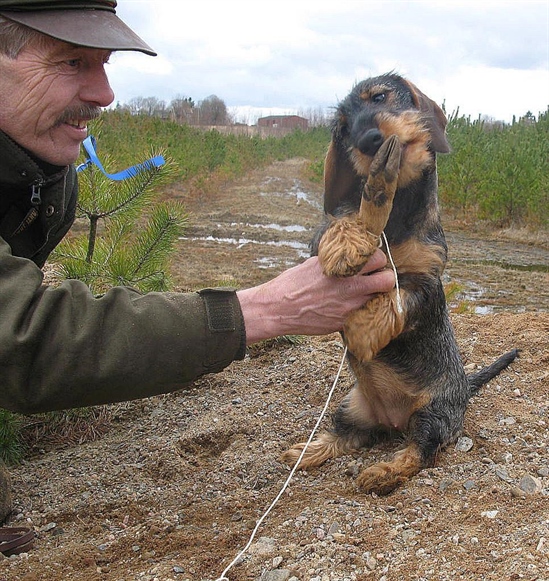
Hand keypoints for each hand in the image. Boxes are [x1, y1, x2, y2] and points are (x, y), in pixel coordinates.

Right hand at [236, 249, 394, 344]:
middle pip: (387, 281)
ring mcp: (349, 308)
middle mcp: (350, 288)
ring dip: (375, 296)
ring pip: (380, 301)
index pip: (377, 259)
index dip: (377, 260)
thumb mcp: (315, 263)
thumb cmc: (292, 284)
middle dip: (385, 278)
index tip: (372, 262)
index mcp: (342, 269)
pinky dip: (362, 311)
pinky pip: (364, 316)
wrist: (278, 309)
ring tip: (364, 294)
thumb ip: (336, 262)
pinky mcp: (344, 323)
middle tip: (376, 278)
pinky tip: (351, 308)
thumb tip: (350, 257)